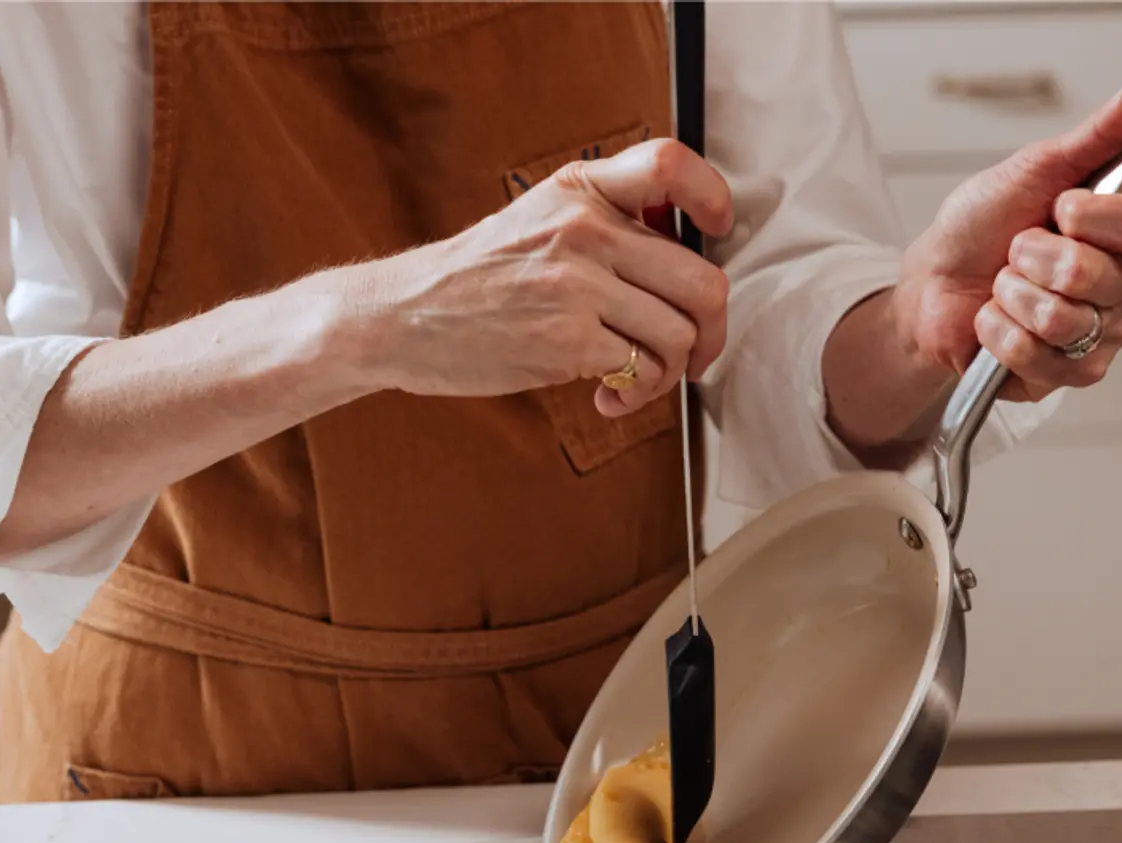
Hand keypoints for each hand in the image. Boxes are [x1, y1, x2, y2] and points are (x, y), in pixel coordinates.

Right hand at [356, 139, 733, 417]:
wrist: (404, 315)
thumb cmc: (476, 276)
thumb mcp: (538, 216)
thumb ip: (605, 219)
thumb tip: (681, 248)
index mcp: (581, 189)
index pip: (671, 166)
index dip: (712, 199)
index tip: (718, 231)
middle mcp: (585, 229)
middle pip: (701, 280)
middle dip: (712, 329)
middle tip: (696, 351)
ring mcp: (577, 286)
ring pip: (678, 335)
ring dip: (671, 371)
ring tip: (640, 379)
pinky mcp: (565, 341)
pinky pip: (641, 371)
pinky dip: (637, 394)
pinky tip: (609, 397)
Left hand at [891, 59, 1121, 402]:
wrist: (934, 282)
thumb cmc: (986, 226)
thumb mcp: (1038, 167)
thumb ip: (1100, 131)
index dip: (1087, 217)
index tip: (1055, 208)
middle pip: (1095, 276)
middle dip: (1031, 258)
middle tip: (1016, 251)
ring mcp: (1104, 335)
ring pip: (1065, 320)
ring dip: (1012, 297)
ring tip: (1003, 287)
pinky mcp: (1070, 376)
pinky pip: (1041, 359)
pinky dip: (999, 335)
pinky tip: (994, 323)